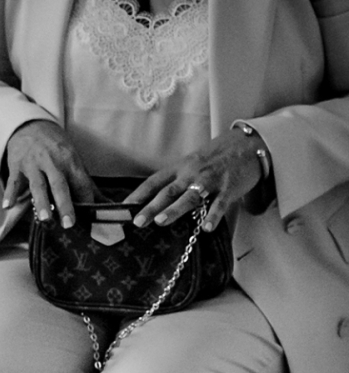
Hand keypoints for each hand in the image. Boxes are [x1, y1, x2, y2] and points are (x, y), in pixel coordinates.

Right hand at [3, 119, 98, 227]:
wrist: (30, 125)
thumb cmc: (55, 146)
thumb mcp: (73, 159)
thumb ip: (86, 183)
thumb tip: (107, 204)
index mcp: (71, 161)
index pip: (81, 183)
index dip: (86, 200)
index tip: (91, 218)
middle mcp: (54, 162)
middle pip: (60, 185)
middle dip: (65, 205)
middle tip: (69, 224)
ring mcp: (34, 164)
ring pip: (39, 185)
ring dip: (41, 202)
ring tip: (44, 219)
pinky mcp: (17, 165)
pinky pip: (14, 181)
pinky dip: (10, 193)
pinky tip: (8, 206)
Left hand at [126, 129, 264, 231]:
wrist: (250, 145)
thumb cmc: (216, 159)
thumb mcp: (191, 165)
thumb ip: (176, 182)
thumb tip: (154, 204)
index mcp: (180, 168)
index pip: (154, 182)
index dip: (138, 194)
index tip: (123, 208)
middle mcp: (192, 173)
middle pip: (168, 191)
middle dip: (151, 207)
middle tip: (137, 222)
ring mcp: (211, 181)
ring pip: (190, 196)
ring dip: (175, 209)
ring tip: (161, 221)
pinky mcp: (229, 188)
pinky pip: (220, 203)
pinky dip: (213, 215)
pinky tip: (205, 228)